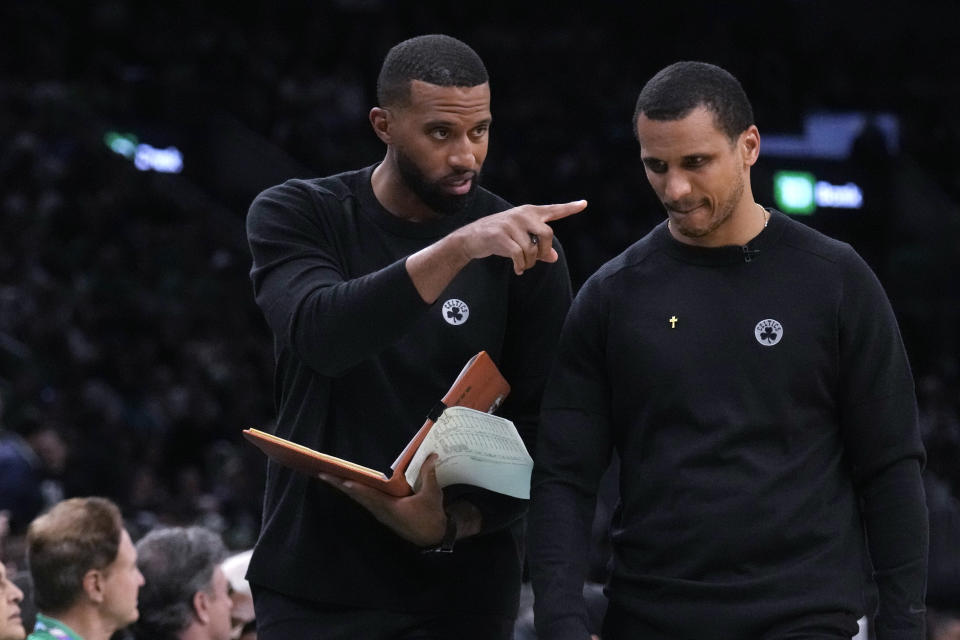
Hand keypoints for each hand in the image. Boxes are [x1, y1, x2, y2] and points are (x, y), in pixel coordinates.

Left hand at [319, 454, 446, 545]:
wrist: (433, 537)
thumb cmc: (431, 516)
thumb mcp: (432, 494)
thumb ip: (428, 474)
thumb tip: (431, 455)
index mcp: (391, 507)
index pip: (369, 495)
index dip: (356, 488)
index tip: (342, 481)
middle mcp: (381, 511)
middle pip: (357, 496)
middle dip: (340, 485)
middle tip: (323, 474)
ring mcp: (381, 514)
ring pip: (359, 500)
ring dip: (345, 488)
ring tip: (331, 477)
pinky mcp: (383, 514)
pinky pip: (365, 502)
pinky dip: (356, 492)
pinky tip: (350, 486)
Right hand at [452, 200, 586, 274]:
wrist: (470, 238)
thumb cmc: (499, 238)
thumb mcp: (520, 240)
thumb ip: (538, 247)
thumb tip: (553, 257)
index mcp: (529, 212)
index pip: (553, 210)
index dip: (569, 208)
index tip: (584, 204)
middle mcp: (522, 214)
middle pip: (547, 234)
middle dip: (543, 251)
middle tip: (535, 260)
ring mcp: (510, 224)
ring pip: (532, 249)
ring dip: (529, 263)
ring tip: (522, 266)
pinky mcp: (500, 235)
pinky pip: (518, 255)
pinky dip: (520, 266)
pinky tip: (517, 269)